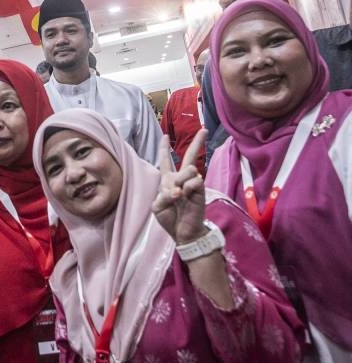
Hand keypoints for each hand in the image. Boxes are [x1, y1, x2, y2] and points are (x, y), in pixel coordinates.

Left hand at [153, 130, 208, 244]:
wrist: (182, 232)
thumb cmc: (169, 218)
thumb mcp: (158, 207)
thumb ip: (163, 196)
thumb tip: (178, 190)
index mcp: (168, 180)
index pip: (166, 161)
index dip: (164, 148)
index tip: (165, 136)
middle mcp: (181, 179)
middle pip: (189, 157)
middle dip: (197, 143)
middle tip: (204, 130)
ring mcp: (192, 184)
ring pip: (188, 169)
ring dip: (180, 180)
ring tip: (178, 195)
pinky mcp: (200, 190)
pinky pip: (194, 182)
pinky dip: (186, 189)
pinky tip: (184, 197)